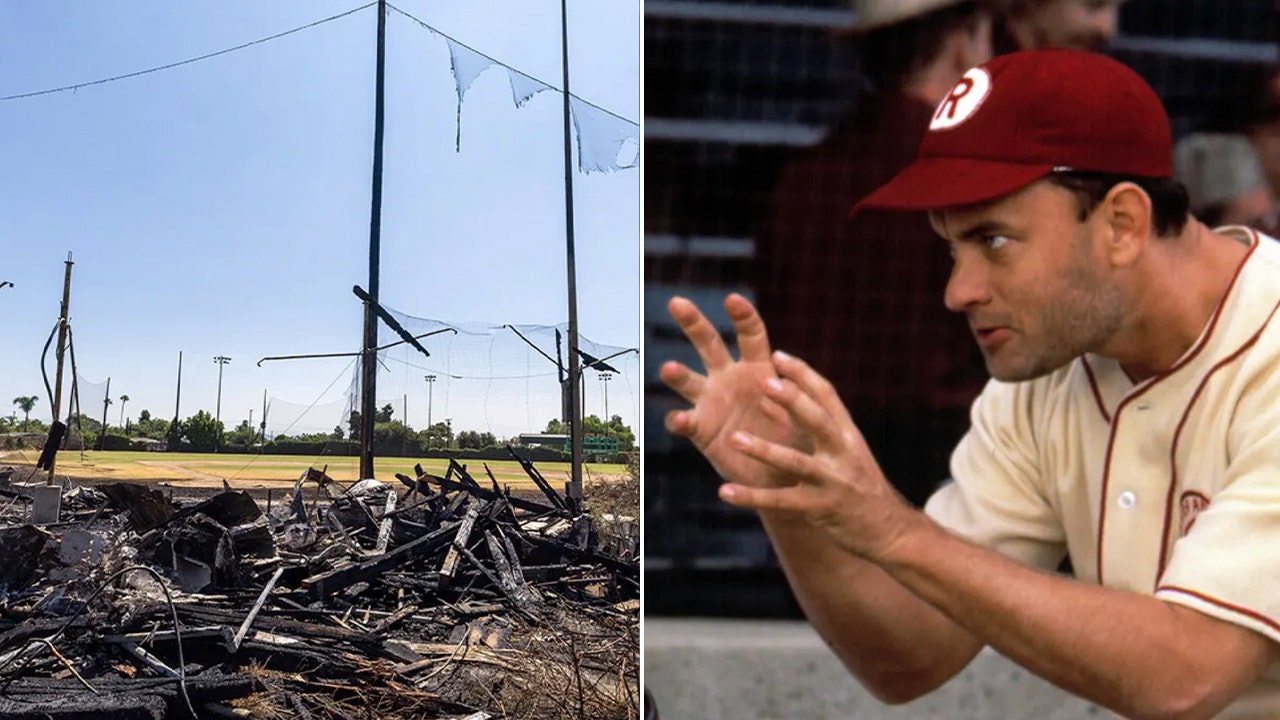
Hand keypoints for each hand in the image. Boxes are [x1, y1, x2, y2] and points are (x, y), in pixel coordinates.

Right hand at [661, 294, 796, 488]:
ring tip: (668, 368)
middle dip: (693, 323)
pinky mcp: (700, 430)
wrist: (783, 476)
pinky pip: (685, 422)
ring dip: (677, 374)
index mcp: (758, 368)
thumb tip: (784, 366)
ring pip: (687, 380)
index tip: (732, 300)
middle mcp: (729, 378)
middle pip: (708, 344)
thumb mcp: (805, 413)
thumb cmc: (798, 439)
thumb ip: (797, 392)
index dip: (742, 316)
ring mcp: (711, 402)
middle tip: (676, 302)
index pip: (750, 334)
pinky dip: (679, 421)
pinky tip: (680, 420)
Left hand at [717, 350, 919, 561]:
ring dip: (764, 450)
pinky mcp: (820, 508)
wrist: (890, 530)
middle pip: (818, 420)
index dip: (803, 374)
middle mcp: (843, 452)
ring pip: (795, 461)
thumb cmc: (861, 486)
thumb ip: (814, 426)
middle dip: (793, 400)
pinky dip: (752, 497)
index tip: (779, 354)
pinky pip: (781, 502)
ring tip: (734, 439)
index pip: (827, 395)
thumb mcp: (846, 451)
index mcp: (848, 434)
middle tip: (765, 380)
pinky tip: (726, 492)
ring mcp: (833, 481)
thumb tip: (776, 397)